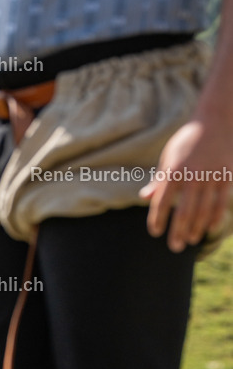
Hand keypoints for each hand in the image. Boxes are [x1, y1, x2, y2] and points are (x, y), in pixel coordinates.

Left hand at [139, 118, 232, 251]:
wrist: (216, 121)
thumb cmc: (187, 140)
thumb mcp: (169, 156)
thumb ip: (159, 179)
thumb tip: (144, 198)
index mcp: (174, 170)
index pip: (162, 201)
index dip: (157, 219)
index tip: (154, 232)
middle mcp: (192, 175)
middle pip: (184, 211)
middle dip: (178, 232)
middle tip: (174, 247)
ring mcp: (212, 177)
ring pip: (203, 211)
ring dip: (196, 228)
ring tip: (190, 240)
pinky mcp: (227, 177)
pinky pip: (221, 203)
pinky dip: (215, 217)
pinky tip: (209, 228)